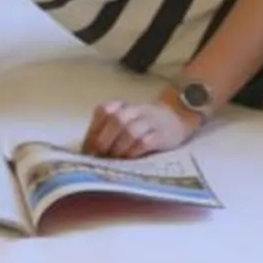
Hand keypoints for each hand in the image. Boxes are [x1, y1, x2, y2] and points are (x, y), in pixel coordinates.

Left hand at [83, 94, 198, 159]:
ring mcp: (150, 121)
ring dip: (120, 147)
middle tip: (100, 155)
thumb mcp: (123, 121)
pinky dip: (135, 151)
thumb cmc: (141, 126)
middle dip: (105, 140)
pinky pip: (146, 142)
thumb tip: (87, 152)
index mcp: (121, 105)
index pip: (103, 111)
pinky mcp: (162, 134)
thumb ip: (105, 131)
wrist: (176, 119)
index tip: (88, 149)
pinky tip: (130, 158)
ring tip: (116, 158)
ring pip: (131, 131)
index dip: (93, 131)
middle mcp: (136, 110)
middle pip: (117, 119)